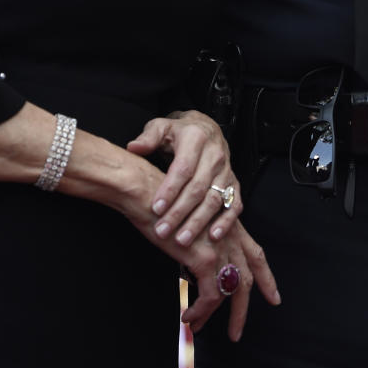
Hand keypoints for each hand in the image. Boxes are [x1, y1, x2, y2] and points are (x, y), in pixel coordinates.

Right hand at [114, 149, 278, 340]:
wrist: (147, 194)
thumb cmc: (161, 204)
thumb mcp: (189, 223)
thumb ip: (199, 243)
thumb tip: (194, 269)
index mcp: (228, 226)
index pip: (255, 255)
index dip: (266, 278)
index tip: (273, 297)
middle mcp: (229, 236)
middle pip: (247, 279)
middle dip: (242, 309)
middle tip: (236, 332)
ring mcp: (219, 247)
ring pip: (229, 292)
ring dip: (213, 315)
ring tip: (199, 326)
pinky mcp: (205, 257)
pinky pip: (209, 295)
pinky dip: (200, 310)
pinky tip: (188, 316)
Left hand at [127, 109, 240, 245]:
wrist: (205, 129)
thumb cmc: (179, 132)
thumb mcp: (162, 127)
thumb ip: (148, 137)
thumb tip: (133, 147)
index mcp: (196, 139)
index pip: (183, 168)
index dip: (170, 190)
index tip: (156, 208)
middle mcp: (215, 155)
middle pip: (198, 188)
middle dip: (180, 212)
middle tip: (162, 231)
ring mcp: (226, 170)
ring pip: (214, 199)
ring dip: (199, 222)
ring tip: (182, 240)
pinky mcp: (233, 182)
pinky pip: (234, 204)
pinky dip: (226, 221)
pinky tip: (214, 236)